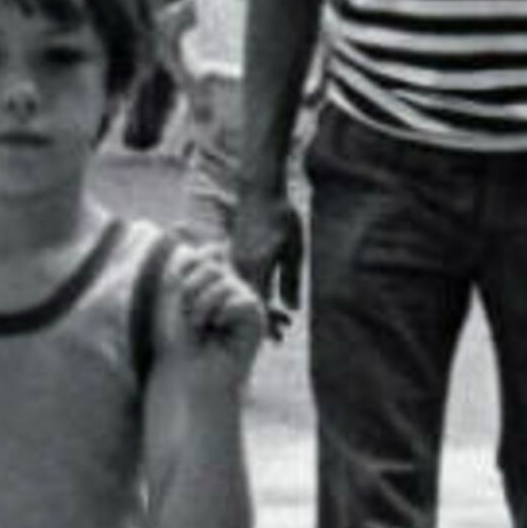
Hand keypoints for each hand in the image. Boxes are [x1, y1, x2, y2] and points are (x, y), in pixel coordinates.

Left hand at [165, 245, 271, 373]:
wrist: (188, 372)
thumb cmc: (176, 337)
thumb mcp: (175, 295)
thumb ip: (191, 267)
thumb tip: (216, 244)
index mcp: (209, 280)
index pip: (201, 255)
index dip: (183, 273)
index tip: (175, 299)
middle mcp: (229, 287)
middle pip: (210, 265)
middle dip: (189, 291)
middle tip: (189, 319)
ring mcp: (244, 301)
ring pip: (225, 282)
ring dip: (202, 306)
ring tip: (201, 327)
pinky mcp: (257, 318)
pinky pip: (244, 300)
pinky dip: (224, 313)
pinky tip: (220, 330)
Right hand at [231, 184, 302, 319]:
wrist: (259, 190)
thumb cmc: (280, 216)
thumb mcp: (293, 249)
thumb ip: (290, 280)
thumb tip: (290, 309)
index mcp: (254, 267)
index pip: (257, 306)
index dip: (267, 325)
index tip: (280, 337)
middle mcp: (239, 267)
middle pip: (247, 303)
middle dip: (264, 321)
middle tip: (283, 332)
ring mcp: (234, 260)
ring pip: (243, 292)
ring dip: (258, 307)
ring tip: (279, 319)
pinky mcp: (234, 254)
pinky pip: (240, 281)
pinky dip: (251, 292)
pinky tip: (264, 296)